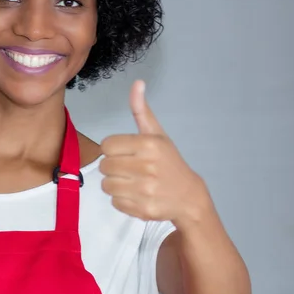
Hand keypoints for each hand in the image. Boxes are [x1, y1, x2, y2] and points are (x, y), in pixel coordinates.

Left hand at [100, 80, 207, 224]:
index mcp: (148, 145)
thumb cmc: (169, 162)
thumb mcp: (157, 135)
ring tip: (132, 182)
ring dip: (115, 184)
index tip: (126, 153)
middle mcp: (147, 167)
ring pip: (106, 185)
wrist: (188, 196)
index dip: (113, 149)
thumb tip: (137, 83)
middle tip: (130, 169)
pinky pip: (115, 202)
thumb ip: (142, 111)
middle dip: (113, 167)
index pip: (107, 145)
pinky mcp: (142, 209)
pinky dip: (122, 200)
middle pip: (104, 166)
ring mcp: (145, 190)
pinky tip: (137, 195)